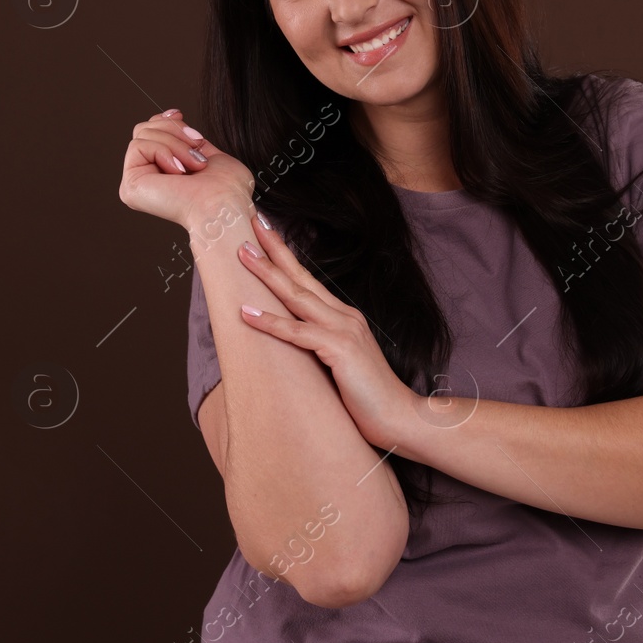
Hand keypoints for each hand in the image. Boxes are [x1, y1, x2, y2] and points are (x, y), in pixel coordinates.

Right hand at [119, 108, 252, 227]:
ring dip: (175, 143)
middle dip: (174, 129)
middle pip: (144, 129)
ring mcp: (136, 183)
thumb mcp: (207, 152)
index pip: (150, 132)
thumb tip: (174, 116)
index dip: (163, 119)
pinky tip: (179, 170)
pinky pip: (138, 146)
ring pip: (142, 134)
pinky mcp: (131, 186)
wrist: (225, 206)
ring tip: (194, 163)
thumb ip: (186, 138)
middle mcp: (146, 179)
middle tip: (196, 146)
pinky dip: (164, 151)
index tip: (179, 114)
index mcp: (162, 173)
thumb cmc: (226, 190)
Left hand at [234, 211, 413, 446]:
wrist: (400, 418)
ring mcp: (344, 330)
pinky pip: (298, 332)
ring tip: (242, 253)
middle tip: (250, 223)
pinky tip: (246, 312)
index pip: (309, 281)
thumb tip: (293, 345)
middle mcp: (345, 317)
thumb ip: (322, 349)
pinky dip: (270, 321)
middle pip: (301, 277)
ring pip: (297, 296)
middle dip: (274, 249)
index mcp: (345, 318)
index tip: (265, 236)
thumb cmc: (369, 399)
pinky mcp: (340, 349)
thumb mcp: (341, 365)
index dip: (286, 257)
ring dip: (267, 273)